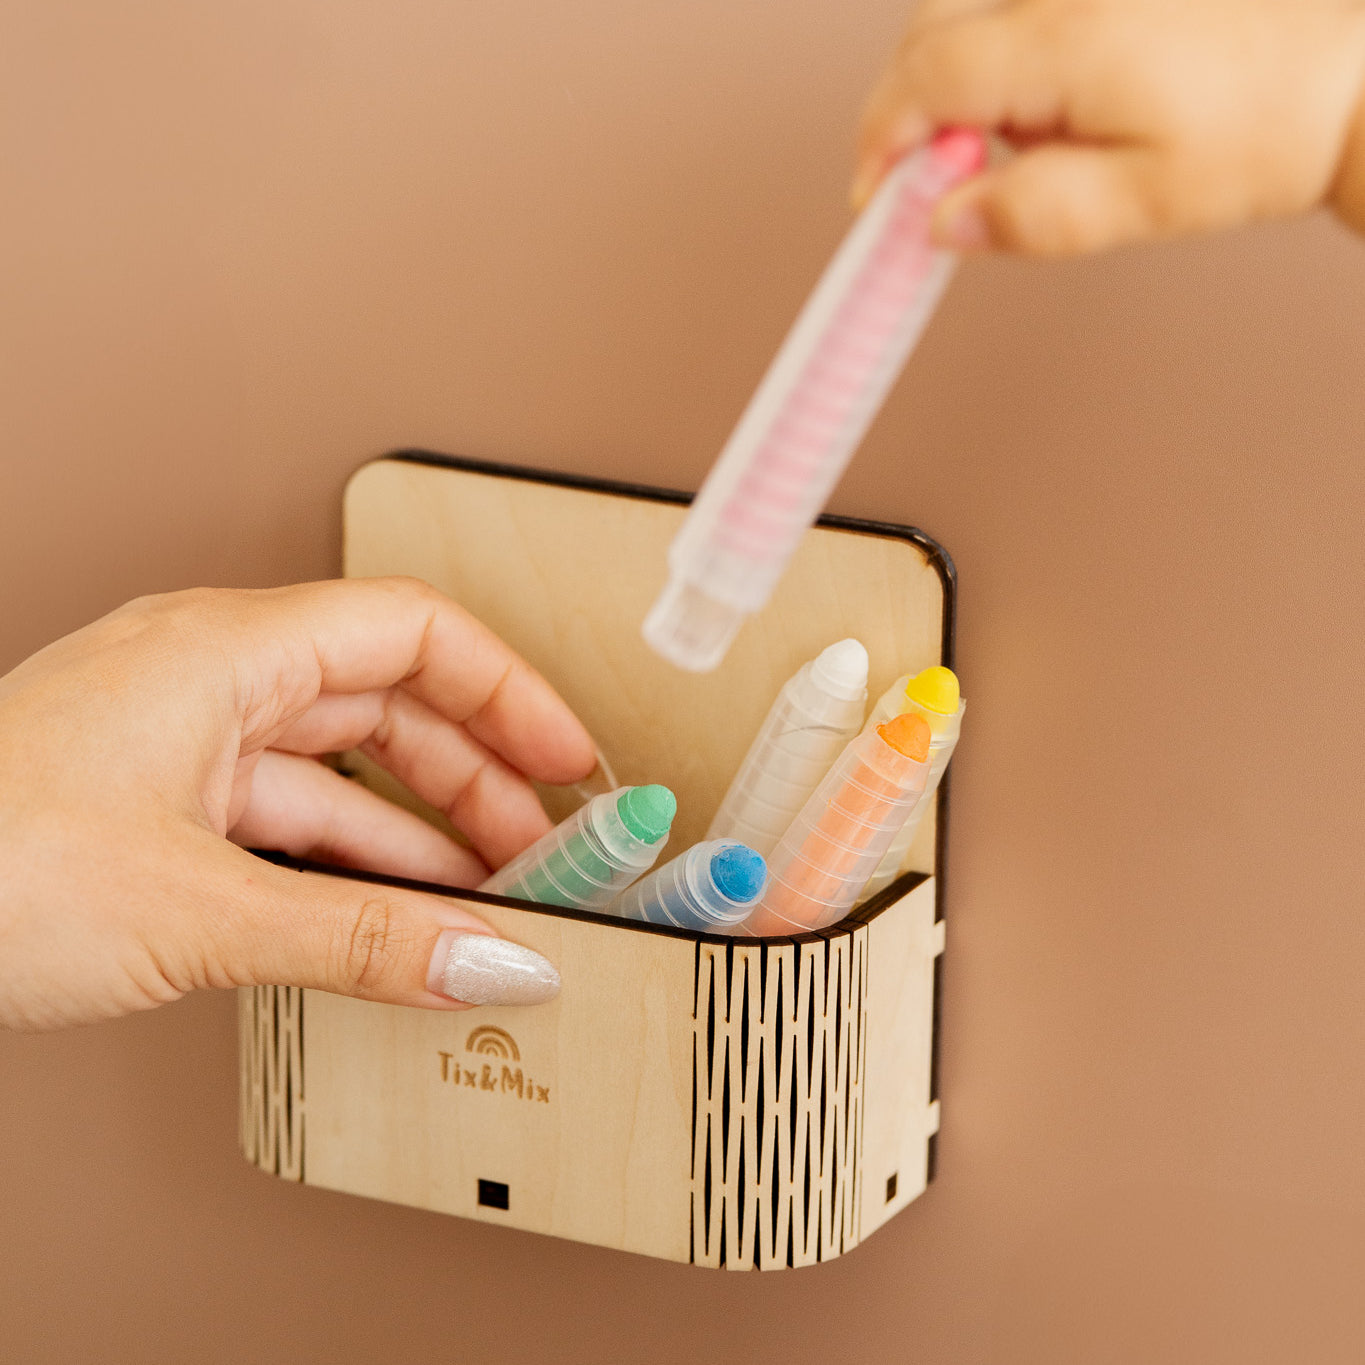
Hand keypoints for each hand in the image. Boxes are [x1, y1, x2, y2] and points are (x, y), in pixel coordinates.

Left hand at [0, 579, 596, 1029]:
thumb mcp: (201, 907)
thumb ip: (366, 940)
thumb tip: (493, 961)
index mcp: (224, 649)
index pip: (413, 630)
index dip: (510, 689)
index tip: (573, 756)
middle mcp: (208, 678)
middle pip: (390, 700)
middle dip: (479, 774)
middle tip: (545, 849)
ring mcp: (180, 744)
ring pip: (341, 768)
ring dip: (422, 832)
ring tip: (489, 896)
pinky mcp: (158, 808)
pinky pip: (288, 821)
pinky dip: (353, 867)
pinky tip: (397, 916)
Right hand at [855, 0, 1364, 254]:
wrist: (1352, 69)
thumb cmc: (1265, 130)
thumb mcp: (1145, 203)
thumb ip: (1032, 215)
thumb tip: (940, 224)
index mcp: (1066, 38)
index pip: (923, 80)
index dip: (880, 144)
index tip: (876, 200)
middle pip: (929, 28)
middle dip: (914, 108)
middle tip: (950, 177)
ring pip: (966, 4)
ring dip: (961, 71)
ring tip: (1029, 130)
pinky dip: (1000, 39)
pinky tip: (1049, 84)